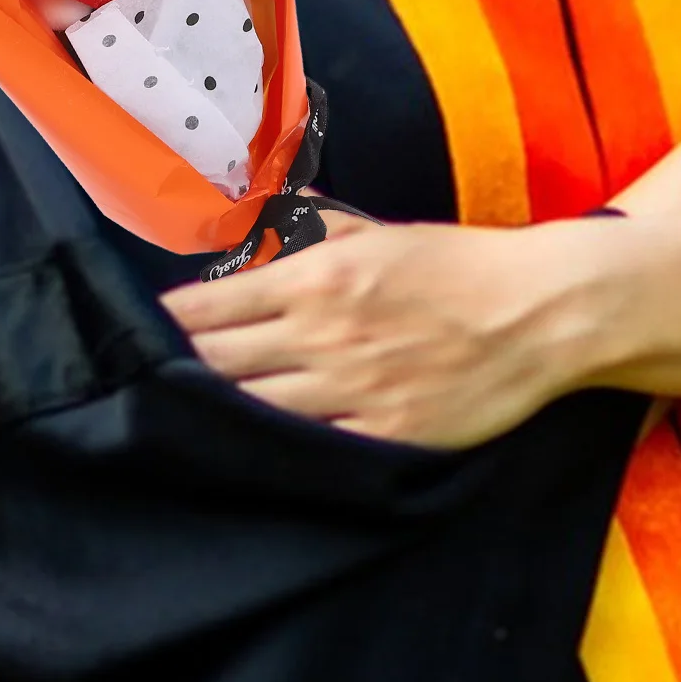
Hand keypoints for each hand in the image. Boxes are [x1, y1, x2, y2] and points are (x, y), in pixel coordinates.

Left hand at [165, 219, 599, 449]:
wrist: (540, 312)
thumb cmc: (461, 267)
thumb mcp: (381, 234)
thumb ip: (313, 235)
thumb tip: (263, 229)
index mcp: (317, 279)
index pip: (207, 309)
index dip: (163, 324)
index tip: (141, 331)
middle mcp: (324, 336)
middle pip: (214, 366)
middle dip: (175, 372)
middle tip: (147, 381)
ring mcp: (353, 392)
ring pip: (250, 413)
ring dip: (216, 415)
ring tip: (188, 421)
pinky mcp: (384, 436)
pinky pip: (309, 451)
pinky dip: (277, 450)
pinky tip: (256, 452)